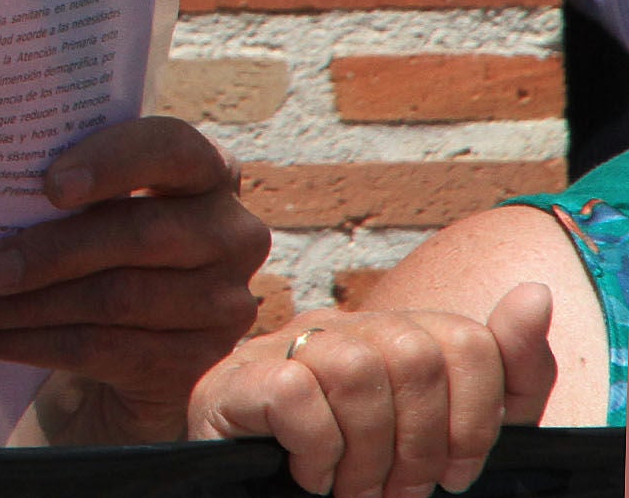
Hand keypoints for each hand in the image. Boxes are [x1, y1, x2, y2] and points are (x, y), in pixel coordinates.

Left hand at [0, 116, 272, 441]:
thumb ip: (63, 184)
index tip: (50, 186)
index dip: (113, 162)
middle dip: (51, 252)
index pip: (172, 147)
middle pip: (140, 235)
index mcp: (207, 170)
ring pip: (117, 299)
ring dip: (28, 307)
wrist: (136, 337)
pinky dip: (35, 343)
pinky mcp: (197, 360)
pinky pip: (107, 350)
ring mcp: (224, 302)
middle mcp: (232, 233)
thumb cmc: (101, 239)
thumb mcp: (95, 201)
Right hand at [189, 288, 557, 497]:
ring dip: (368, 453)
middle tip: (401, 494)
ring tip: (356, 490)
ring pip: (355, 369)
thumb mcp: (453, 435)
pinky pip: (294, 393)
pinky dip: (316, 447)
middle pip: (414, 354)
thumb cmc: (362, 471)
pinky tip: (312, 474)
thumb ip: (505, 373)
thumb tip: (536, 294)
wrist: (254, 494)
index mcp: (396, 334)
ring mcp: (282, 346)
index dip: (476, 420)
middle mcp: (340, 327)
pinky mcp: (234, 379)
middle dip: (420, 444)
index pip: (467, 339)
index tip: (455, 475)